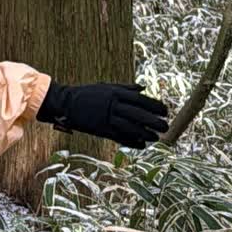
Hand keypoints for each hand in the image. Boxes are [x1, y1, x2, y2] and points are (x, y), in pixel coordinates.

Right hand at [38, 80, 168, 147]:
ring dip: (145, 133)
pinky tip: (141, 145)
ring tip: (156, 138)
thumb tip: (143, 88)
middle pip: (138, 114)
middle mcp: (112, 105)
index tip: (165, 111)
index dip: (154, 106)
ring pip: (130, 127)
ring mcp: (106, 118)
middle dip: (153, 121)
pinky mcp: (101, 129)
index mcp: (115, 93)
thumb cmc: (88, 93)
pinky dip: (131, 142)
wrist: (66, 103)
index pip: (140, 99)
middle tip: (165, 126)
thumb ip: (126, 88)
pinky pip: (119, 137)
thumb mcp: (106, 86)